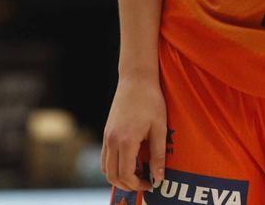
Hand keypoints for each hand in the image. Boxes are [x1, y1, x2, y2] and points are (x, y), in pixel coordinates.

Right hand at [102, 75, 166, 191]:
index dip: (137, 185)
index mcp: (125, 141)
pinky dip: (114, 166)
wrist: (136, 79)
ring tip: (138, 174)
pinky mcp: (107, 132)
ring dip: (119, 177)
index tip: (151, 184)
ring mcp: (107, 137)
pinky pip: (105, 157)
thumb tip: (159, 178)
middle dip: (127, 185)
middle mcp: (111, 141)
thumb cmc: (151, 101)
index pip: (126, 174)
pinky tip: (131, 162)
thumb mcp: (159, 128)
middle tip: (145, 183)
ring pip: (106, 168)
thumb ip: (158, 155)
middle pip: (112, 176)